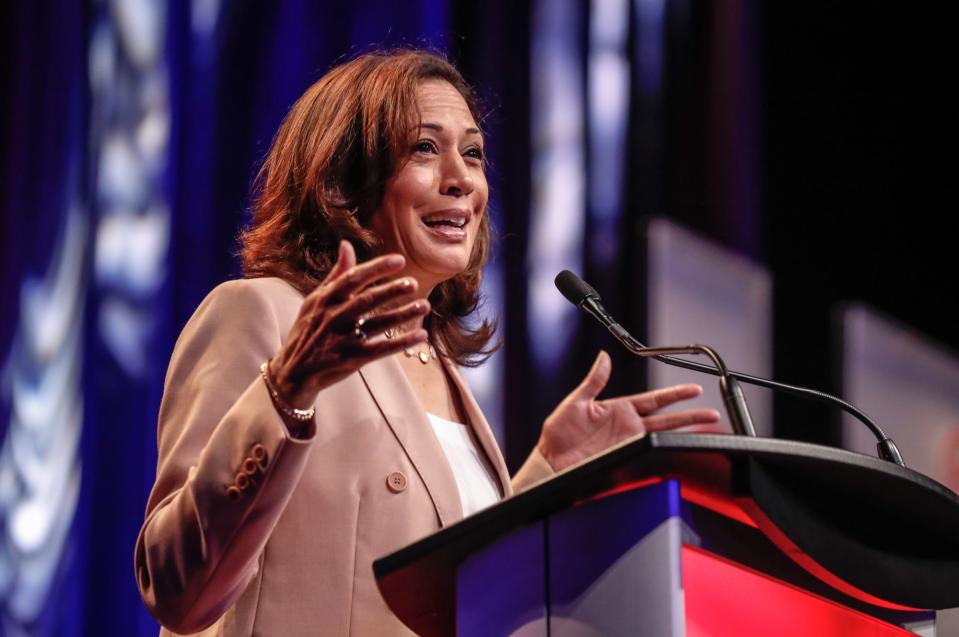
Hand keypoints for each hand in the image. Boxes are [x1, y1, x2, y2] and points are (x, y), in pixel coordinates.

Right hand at [269, 240, 429, 408]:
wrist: (293, 372)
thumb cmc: (308, 331)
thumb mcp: (314, 301)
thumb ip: (335, 274)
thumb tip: (347, 245)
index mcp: (325, 299)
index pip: (353, 278)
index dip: (377, 268)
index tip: (399, 260)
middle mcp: (333, 317)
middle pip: (367, 300)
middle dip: (391, 290)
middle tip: (413, 283)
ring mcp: (342, 339)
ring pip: (377, 324)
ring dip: (402, 314)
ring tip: (424, 306)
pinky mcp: (351, 360)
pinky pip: (381, 350)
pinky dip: (402, 342)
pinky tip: (421, 335)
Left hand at [537, 351, 721, 471]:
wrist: (550, 461)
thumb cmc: (558, 432)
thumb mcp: (576, 401)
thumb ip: (594, 381)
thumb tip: (604, 357)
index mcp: (619, 408)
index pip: (654, 399)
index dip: (675, 394)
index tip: (694, 389)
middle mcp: (628, 426)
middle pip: (667, 419)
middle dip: (691, 415)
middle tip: (712, 413)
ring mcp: (628, 443)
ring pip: (663, 435)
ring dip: (685, 432)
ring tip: (706, 428)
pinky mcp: (625, 458)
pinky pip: (649, 453)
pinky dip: (665, 450)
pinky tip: (677, 447)